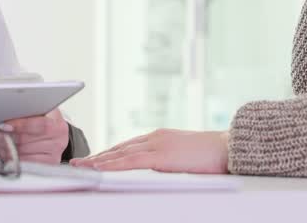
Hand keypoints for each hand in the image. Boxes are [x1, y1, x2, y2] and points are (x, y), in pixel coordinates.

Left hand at [2, 108, 68, 163]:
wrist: (56, 136)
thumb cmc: (46, 121)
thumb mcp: (42, 112)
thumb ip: (28, 112)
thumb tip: (7, 113)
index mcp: (58, 125)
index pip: (39, 124)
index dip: (19, 125)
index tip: (2, 125)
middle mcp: (59, 141)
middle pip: (27, 140)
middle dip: (6, 137)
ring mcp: (53, 156)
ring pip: (23, 153)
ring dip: (5, 148)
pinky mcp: (46, 166)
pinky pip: (24, 163)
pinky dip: (11, 158)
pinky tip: (4, 152)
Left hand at [70, 129, 229, 173]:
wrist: (228, 148)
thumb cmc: (212, 155)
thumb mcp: (184, 156)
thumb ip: (168, 160)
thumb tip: (157, 169)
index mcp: (160, 137)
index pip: (128, 146)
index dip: (109, 153)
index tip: (94, 158)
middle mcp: (155, 137)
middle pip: (119, 148)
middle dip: (98, 155)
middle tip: (79, 162)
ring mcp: (157, 144)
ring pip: (120, 153)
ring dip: (99, 160)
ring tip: (82, 166)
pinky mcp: (160, 155)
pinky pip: (130, 161)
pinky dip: (112, 164)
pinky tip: (100, 168)